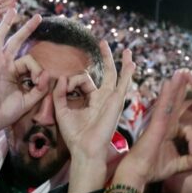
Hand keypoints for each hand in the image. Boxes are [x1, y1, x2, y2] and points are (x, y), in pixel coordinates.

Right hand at [0, 10, 48, 154]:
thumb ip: (39, 89)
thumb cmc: (4, 113)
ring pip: (0, 37)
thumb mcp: (27, 101)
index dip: (38, 69)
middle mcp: (3, 64)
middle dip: (26, 28)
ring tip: (12, 10)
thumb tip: (49, 74)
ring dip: (6, 23)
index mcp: (13, 72)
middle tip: (38, 17)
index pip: (29, 60)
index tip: (39, 82)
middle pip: (15, 40)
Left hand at [54, 42, 134, 192]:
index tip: (63, 85)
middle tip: (104, 43)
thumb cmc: (75, 135)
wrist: (85, 149)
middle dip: (107, 58)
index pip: (85, 80)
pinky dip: (128, 73)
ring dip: (122, 63)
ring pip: (118, 77)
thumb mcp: (61, 111)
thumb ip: (59, 93)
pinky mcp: (116, 103)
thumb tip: (62, 77)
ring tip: (127, 50)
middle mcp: (104, 99)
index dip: (72, 81)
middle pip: (108, 74)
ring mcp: (111, 100)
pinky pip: (123, 85)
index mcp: (93, 101)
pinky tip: (132, 63)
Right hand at [114, 70, 191, 188]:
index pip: (182, 115)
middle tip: (187, 72)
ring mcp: (160, 121)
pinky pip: (163, 107)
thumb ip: (191, 160)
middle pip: (176, 102)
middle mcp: (166, 123)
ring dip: (176, 85)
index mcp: (170, 131)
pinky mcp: (156, 123)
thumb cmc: (154, 169)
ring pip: (170, 100)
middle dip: (182, 87)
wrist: (138, 173)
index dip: (187, 103)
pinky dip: (166, 94)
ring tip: (182, 71)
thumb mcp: (178, 164)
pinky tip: (169, 82)